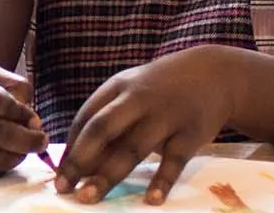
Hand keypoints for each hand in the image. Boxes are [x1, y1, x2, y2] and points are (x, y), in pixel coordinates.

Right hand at [0, 61, 46, 178]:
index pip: (1, 102)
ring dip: (17, 156)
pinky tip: (4, 156)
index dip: (23, 112)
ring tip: (25, 149)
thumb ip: (10, 82)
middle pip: (0, 133)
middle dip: (28, 139)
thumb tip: (32, 114)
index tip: (32, 117)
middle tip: (41, 139)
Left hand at [54, 46, 242, 205]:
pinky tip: (150, 200)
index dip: (70, 147)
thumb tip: (78, 161)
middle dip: (79, 160)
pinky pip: (174, 160)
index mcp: (117, 87)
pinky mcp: (191, 133)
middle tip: (63, 188)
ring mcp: (165, 115)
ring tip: (88, 197)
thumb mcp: (132, 93)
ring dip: (107, 175)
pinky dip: (162, 180)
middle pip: (102, 130)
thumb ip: (108, 121)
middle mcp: (138, 99)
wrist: (215, 74)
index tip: (59, 175)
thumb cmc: (161, 90)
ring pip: (132, 147)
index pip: (85, 118)